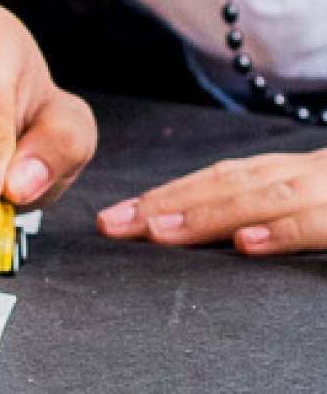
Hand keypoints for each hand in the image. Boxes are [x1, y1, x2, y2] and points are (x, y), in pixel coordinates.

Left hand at [98, 147, 326, 253]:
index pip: (214, 182)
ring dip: (204, 215)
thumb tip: (220, 233)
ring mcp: (325, 191)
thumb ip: (270, 208)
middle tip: (111, 225)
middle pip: (223, 187)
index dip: (164, 196)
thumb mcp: (313, 200)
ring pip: (258, 201)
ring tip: (156, 232)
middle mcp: (299, 175)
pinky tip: (243, 244)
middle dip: (163, 205)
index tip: (116, 217)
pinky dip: (279, 232)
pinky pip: (315, 224)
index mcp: (284, 174)